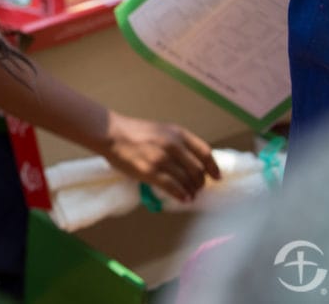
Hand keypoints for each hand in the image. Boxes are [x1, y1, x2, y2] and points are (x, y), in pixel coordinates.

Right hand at [102, 112, 220, 202]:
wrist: (111, 133)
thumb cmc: (134, 132)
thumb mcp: (161, 130)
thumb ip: (176, 143)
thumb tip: (190, 163)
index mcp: (177, 133)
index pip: (205, 152)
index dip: (213, 167)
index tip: (216, 177)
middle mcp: (173, 145)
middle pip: (197, 169)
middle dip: (200, 182)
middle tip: (198, 188)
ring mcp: (162, 159)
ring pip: (186, 180)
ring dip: (191, 191)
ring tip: (190, 195)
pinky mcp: (150, 171)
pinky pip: (173, 187)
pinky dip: (181, 195)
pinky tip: (183, 198)